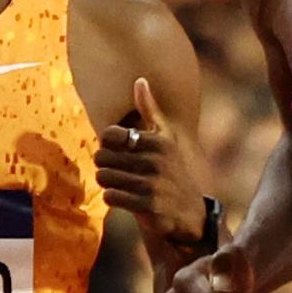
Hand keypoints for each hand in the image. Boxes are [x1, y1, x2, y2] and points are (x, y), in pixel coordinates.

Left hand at [95, 75, 210, 252]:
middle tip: (118, 171)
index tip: (119, 153)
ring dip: (108, 183)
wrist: (189, 213)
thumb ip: (150, 109)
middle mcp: (156, 160)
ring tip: (121, 184)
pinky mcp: (147, 205)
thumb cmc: (171, 170)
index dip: (108, 145)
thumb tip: (140, 80)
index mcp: (157, 140)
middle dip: (105, 166)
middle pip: (102, 157)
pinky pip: (110, 197)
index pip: (109, 135)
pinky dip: (113, 199)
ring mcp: (152, 183)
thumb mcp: (165, 138)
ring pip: (103, 177)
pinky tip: (125, 198)